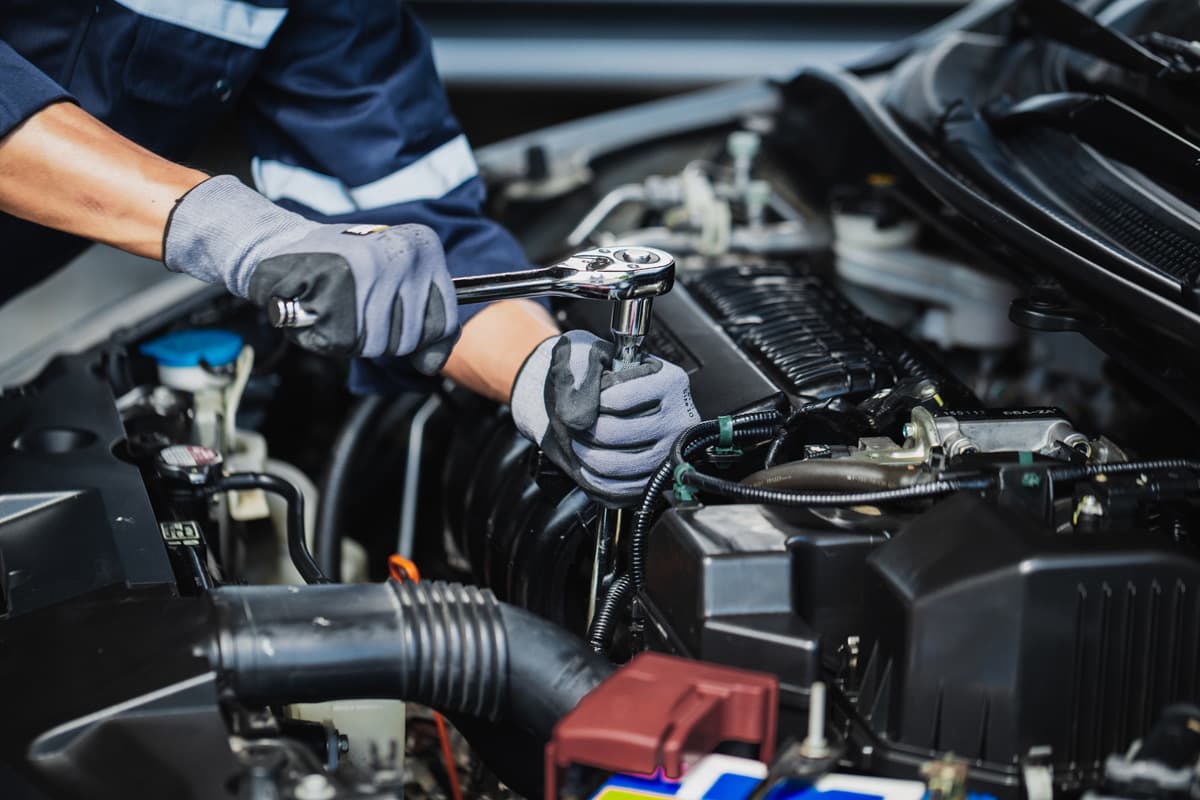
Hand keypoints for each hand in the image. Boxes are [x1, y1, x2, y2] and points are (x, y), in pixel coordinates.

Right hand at [164, 176, 458, 372]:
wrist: (278, 245)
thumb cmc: (339, 271)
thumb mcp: (392, 284)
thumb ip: (421, 319)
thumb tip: (432, 363)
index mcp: (424, 247)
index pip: (444, 322)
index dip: (422, 342)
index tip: (396, 329)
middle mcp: (404, 252)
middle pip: (408, 339)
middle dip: (379, 338)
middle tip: (354, 309)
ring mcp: (373, 266)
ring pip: (377, 343)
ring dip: (350, 337)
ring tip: (336, 306)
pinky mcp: (340, 281)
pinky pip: (344, 341)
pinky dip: (324, 335)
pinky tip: (317, 308)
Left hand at [511, 330, 698, 504]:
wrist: (618, 401)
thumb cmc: (608, 376)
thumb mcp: (596, 353)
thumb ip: (584, 366)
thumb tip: (579, 406)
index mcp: (670, 381)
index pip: (619, 398)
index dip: (592, 401)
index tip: (588, 399)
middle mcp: (679, 417)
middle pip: (615, 432)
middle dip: (585, 430)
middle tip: (576, 425)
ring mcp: (671, 450)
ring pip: (617, 462)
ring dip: (587, 455)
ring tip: (579, 442)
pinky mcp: (659, 476)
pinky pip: (623, 487)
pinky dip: (597, 478)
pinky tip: (589, 464)